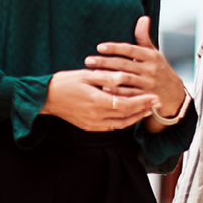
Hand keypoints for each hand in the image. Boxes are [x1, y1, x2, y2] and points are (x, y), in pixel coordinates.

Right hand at [40, 69, 158, 130]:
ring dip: (135, 118)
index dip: (142, 102)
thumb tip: (125, 76)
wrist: (45, 97)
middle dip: (143, 109)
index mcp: (97, 102)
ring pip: (120, 124)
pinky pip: (111, 127)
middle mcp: (96, 116)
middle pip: (126, 116)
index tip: (155, 97)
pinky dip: (123, 122)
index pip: (126, 104)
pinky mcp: (88, 126)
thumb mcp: (86, 75)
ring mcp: (92, 123)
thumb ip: (107, 77)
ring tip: (147, 110)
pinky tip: (130, 116)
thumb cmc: (66, 82)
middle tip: (157, 103)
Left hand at [86, 16, 185, 119]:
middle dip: (105, 62)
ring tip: (92, 73)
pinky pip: (128, 94)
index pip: (131, 49)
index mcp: (152, 56)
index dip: (115, 48)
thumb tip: (143, 18)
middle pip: (124, 64)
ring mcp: (148, 84)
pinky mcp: (145, 97)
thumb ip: (144, 37)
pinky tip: (103, 89)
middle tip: (88, 60)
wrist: (175, 94)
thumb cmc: (160, 70)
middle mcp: (151, 69)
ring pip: (124, 79)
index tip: (99, 47)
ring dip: (107, 76)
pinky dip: (115, 92)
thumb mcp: (154, 53)